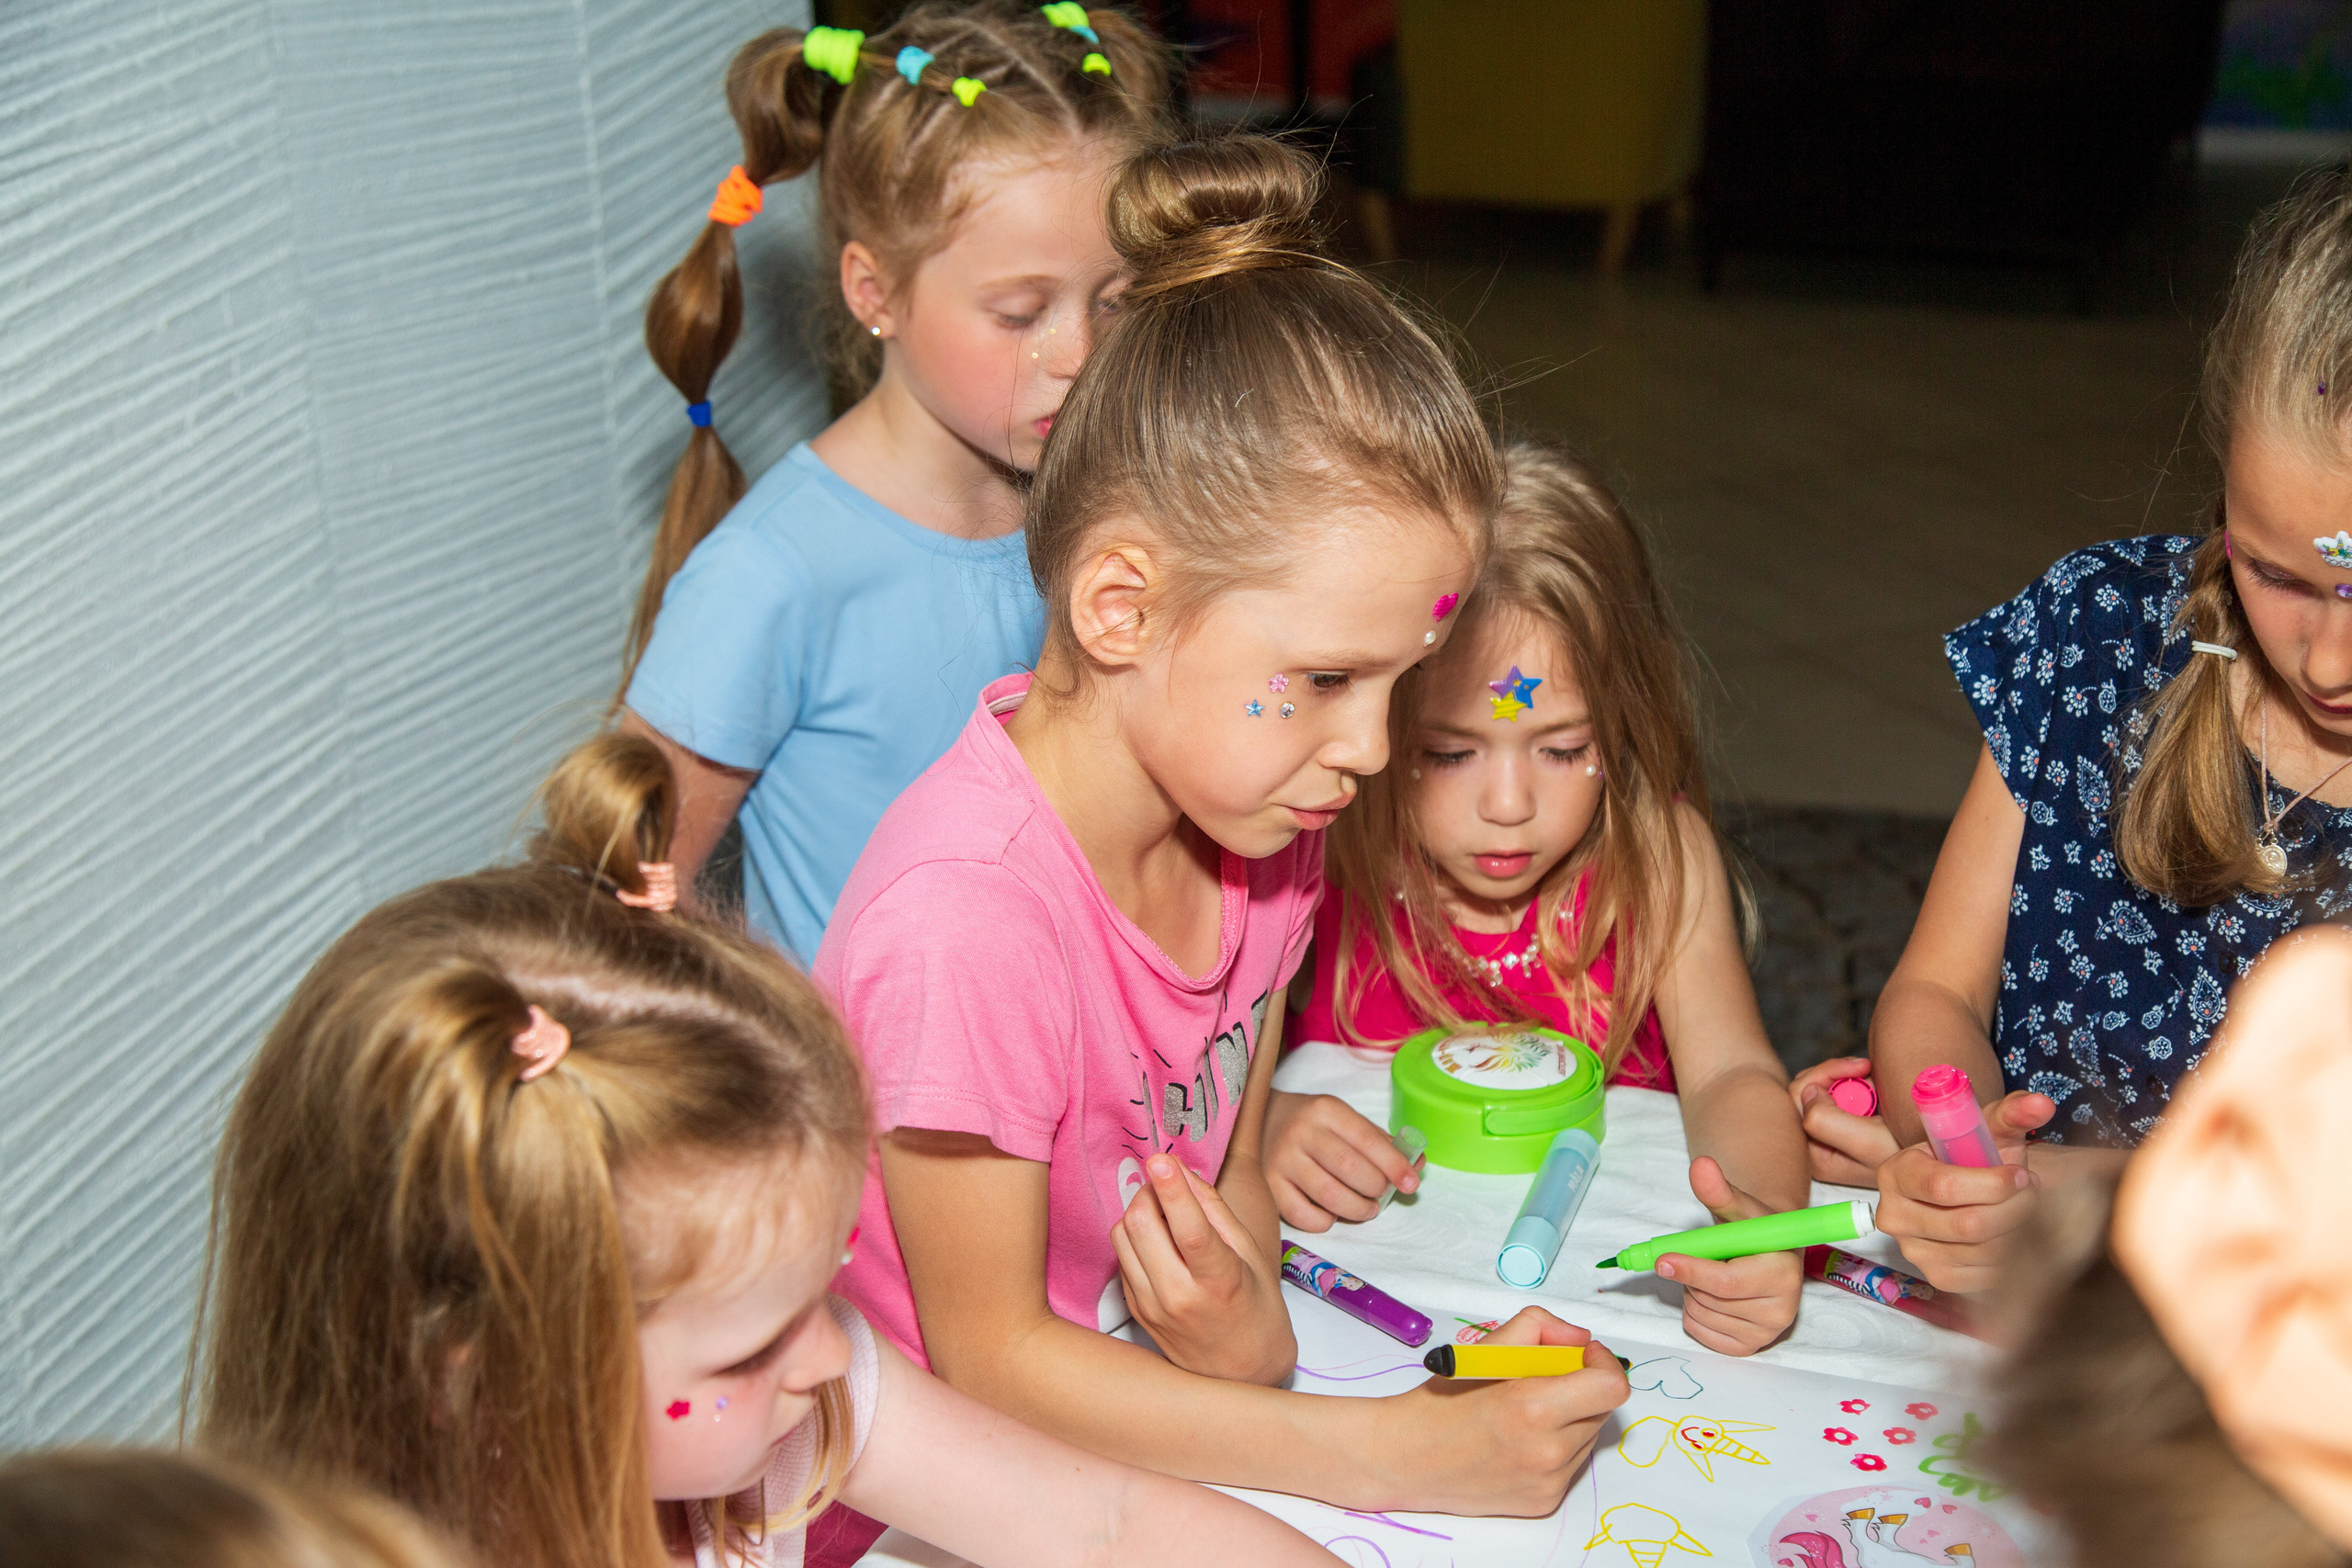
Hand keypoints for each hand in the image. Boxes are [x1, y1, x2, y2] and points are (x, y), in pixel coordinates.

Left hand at [1110, 1153, 1295, 1384]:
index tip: (1160, 1158)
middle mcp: (1179, 1297)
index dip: (1172, 1190)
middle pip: (1142, 1224)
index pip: (1190, 1230)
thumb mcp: (1249, 1255)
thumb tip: (1183, 1171)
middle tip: (1164, 1183)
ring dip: (1137, 1212)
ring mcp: (1151, 1307)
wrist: (1239, 1373)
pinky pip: (1121, 1258)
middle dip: (1149, 1191)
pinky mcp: (1134, 1311)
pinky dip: (1134, 1239)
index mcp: (1219, 1282)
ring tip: (1162, 1213)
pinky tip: (1157, 1244)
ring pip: (1121, 1236)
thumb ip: (1214, 1210)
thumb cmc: (1255, 1308)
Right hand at [1263, 1089, 1420, 1230]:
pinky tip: (1331, 1213)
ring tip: (1367, 1208)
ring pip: (1330, 1196)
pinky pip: (1303, 1216)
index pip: (1368, 1140)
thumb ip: (1379, 1141)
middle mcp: (1301, 1132)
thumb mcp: (1343, 1119)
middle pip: (1351, 1168)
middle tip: (1382, 1194)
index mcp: (1326, 1110)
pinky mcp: (1268, 1186)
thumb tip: (1417, 1165)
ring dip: (1358, 1209)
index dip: (1395, 1165)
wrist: (1258, 1120)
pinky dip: (1325, 1221)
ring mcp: (1281, 1160)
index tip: (1411, 1183)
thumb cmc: (1312, 1124)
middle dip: (1376, 1188)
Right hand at [1368, 1307, 1628, 1515]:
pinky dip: (1555, 1447)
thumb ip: (1539, 1327)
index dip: (1604, 1363)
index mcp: (1533, 1407)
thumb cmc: (1439, 1404)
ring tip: (1523, 1414)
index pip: (1611, 1387)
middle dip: (1581, 1387)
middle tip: (1542, 1380)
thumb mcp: (1484, 1349)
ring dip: (1569, 1418)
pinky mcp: (1544, 1502)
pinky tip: (1518, 1441)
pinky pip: (1570, 1465)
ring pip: (1586, 1437)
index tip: (1583, 1356)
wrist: (1405, 1459)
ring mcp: (1548, 1481)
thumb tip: (1579, 1338)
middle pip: (1600, 1409)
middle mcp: (1547, 1450)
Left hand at [1654, 1157, 1801, 1355]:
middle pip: (1708, 1298)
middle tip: (1708, 1257)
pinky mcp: (1748, 1347)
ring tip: (1715, 1273)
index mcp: (1783, 1273)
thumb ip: (1719, 1190)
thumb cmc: (1753, 1232)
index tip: (1663, 1260)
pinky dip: (1693, 1312)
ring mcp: (1766, 1332)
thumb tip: (1701, 1166)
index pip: (1727, 1281)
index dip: (1692, 1270)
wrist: (1769, 1257)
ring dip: (1692, 1291)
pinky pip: (1698, 1331)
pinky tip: (1713, 1296)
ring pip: (1699, 1314)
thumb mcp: (1738, 1208)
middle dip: (1692, 1275)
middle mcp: (1781, 1309)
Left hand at [1790, 1057, 1896, 1185]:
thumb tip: (1807, 1092)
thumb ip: (1826, 1120)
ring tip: (1875, 1083)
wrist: (1932, 1160)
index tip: (1859, 1068)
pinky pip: (1838, 1089)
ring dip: (1849, 1077)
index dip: (1824, 1075)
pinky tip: (1877, 1089)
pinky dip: (1857, 1082)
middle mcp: (1816, 1143)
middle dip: (1837, 1074)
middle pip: (1806, 1090)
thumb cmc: (1904, 1157)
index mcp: (1813, 1153)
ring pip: (1821, 1086)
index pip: (1797, 1100)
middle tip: (1866, 1068)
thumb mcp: (1865, 1142)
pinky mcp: (1843, 1120)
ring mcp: (1828, 1132)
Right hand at [1873, 1091, 2053, 1292]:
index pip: (1944, 1186)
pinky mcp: (1936, 1277)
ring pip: (1982, 1252)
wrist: (1964, 1189)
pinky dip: (2009, 1257)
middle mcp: (1894, 1215)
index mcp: (1896, 1172)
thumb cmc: (1973, 1157)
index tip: (2020, 1175)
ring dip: (2016, 1231)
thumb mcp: (1986, 1131)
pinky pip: (1984, 1276)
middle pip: (1968, 1225)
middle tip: (2030, 1193)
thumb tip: (2041, 1104)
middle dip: (2014, 1208)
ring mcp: (1912, 1251)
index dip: (1993, 1184)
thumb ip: (2012, 1113)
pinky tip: (2010, 1233)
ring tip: (2022, 1209)